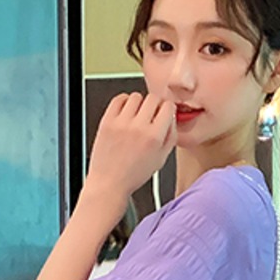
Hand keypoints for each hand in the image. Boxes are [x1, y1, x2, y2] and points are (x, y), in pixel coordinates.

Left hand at [82, 92, 176, 225]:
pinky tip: (125, 112)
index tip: (165, 112)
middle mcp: (138, 128)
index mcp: (154, 137)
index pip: (168, 107)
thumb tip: (172, 118)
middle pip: (153, 98)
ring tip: (137, 115)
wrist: (109, 182)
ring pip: (136, 96)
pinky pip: (118, 99)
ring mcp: (121, 123)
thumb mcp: (161, 160)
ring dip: (139, 103)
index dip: (168, 109)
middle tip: (152, 114)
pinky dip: (123, 101)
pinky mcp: (107, 121)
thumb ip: (170, 137)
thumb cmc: (133, 175)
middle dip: (155, 104)